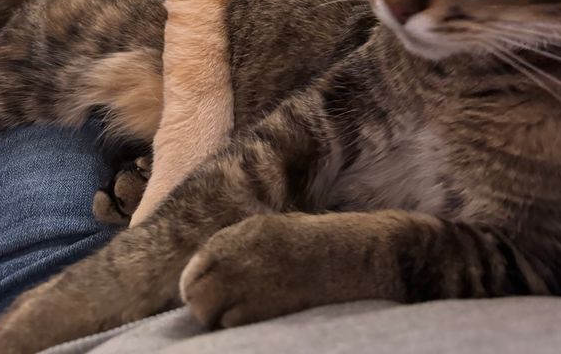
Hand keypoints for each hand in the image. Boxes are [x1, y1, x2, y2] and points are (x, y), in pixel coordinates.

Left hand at [181, 210, 396, 328]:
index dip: (197, 283)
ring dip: (220, 322)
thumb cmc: (329, 246)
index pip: (198, 264)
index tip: (203, 295)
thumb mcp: (284, 232)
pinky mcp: (269, 305)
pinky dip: (241, 330)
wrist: (365, 256)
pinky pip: (235, 326)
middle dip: (203, 307)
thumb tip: (218, 274)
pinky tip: (261, 324)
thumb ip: (249, 247)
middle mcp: (245, 253)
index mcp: (250, 231)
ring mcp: (256, 280)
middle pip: (195, 292)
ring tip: (244, 321)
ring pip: (209, 313)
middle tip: (222, 315)